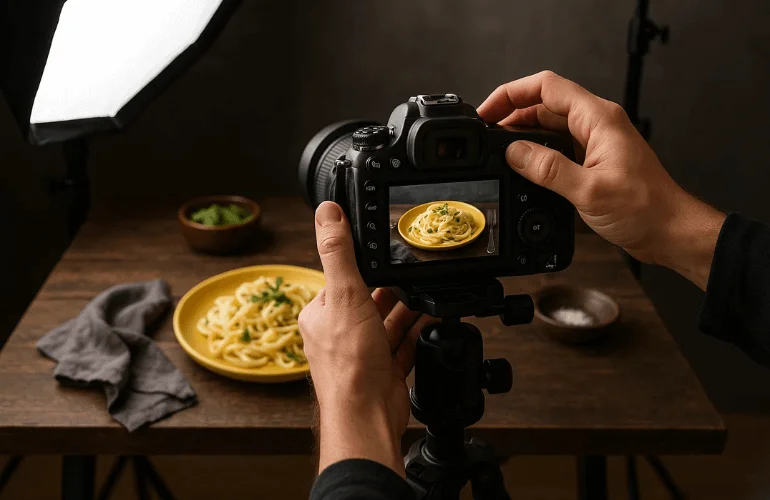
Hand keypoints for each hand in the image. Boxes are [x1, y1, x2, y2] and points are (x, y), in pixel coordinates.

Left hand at [298, 201, 432, 475]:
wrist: (368, 416)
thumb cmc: (348, 363)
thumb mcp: (344, 295)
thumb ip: (338, 252)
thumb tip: (326, 213)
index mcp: (321, 315)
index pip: (341, 280)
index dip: (363, 267)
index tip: (383, 253)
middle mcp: (340, 334)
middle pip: (370, 301)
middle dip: (392, 289)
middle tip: (414, 272)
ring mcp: (363, 354)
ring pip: (389, 323)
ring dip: (408, 310)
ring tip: (428, 293)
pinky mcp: (385, 371)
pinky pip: (405, 345)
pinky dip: (419, 333)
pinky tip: (434, 320)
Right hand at [477, 71, 725, 288]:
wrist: (669, 231)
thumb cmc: (645, 209)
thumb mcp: (589, 190)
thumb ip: (548, 169)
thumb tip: (514, 153)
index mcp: (599, 119)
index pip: (546, 87)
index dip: (511, 94)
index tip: (488, 111)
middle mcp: (597, 124)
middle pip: (544, 104)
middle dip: (512, 115)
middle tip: (487, 135)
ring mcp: (595, 142)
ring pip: (549, 126)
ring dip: (523, 135)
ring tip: (499, 151)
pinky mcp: (593, 160)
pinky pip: (558, 146)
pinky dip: (536, 153)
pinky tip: (523, 168)